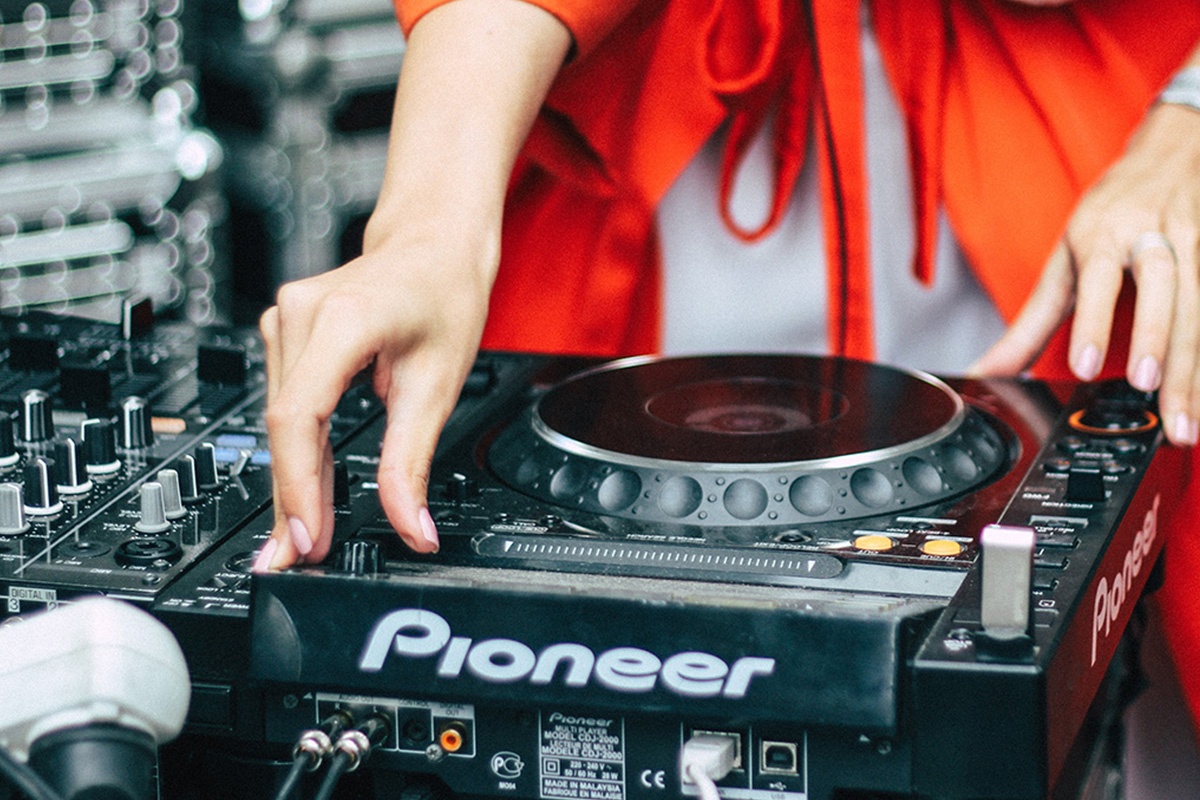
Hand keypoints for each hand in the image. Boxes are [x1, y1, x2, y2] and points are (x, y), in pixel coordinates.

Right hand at [254, 224, 495, 569]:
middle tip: (292, 560)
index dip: (297, 487)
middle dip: (291, 500)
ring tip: (305, 537)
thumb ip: (413, 462)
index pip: (299, 418)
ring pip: (282, 420)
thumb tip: (412, 527)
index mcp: (342, 319)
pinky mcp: (288, 331)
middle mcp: (301, 314)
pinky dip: (298, 450)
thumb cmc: (443, 294)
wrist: (433, 245)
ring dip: (293, 479)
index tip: (307, 538)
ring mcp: (287, 319)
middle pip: (284, 427)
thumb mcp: (438, 384)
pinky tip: (303, 491)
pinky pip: (287, 403)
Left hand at [971, 102, 1199, 445]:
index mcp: (1103, 236)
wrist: (1174, 155)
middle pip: (1164, 289)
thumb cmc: (1110, 216)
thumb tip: (984, 372)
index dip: (1093, 320)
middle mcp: (1152, 237)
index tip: (1084, 365)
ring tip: (1184, 421)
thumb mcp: (1063, 262)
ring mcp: (1194, 244)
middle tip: (1147, 389)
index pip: (1098, 278)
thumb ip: (1029, 325)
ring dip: (1192, 368)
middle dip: (1158, 341)